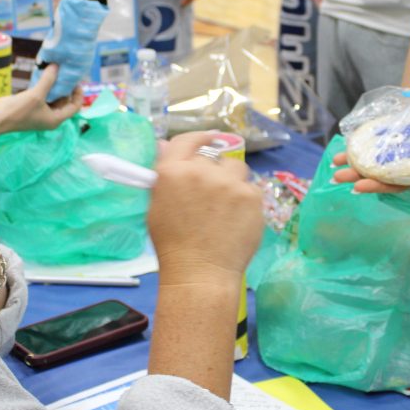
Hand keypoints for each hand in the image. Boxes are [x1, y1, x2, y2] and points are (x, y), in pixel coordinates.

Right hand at [0, 63, 82, 136]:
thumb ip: (48, 80)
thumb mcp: (36, 95)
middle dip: (67, 88)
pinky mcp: (32, 107)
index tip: (76, 80)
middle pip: (65, 101)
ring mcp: (41, 112)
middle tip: (67, 72)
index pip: (75, 106)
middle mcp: (51, 117)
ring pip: (54, 97)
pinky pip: (44, 96)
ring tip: (58, 71)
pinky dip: (46, 87)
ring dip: (56, 86)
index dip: (78, 94)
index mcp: (56, 119)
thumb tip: (56, 66)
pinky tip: (46, 75)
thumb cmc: (18, 111)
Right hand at [148, 132, 263, 282]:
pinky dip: (245, 201)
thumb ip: (165, 174)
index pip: (186, 139)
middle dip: (212, 171)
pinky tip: (236, 220)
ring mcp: (229, 183)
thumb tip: (166, 145)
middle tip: (210, 196)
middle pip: (212, 157)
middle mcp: (201, 171)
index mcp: (172, 172)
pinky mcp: (251, 196)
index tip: (210, 137)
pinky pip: (250, 188)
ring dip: (232, 181)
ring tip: (226, 207)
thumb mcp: (157, 206)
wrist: (200, 273)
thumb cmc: (173, 245)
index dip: (199, 136)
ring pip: (235, 169)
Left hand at [331, 118, 409, 191]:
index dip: (376, 186)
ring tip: (336, 160)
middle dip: (358, 175)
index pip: (396, 185)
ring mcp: (409, 152)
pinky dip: (370, 141)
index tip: (357, 186)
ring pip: (379, 159)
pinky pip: (386, 141)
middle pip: (381, 173)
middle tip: (336, 175)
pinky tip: (354, 140)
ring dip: (358, 160)